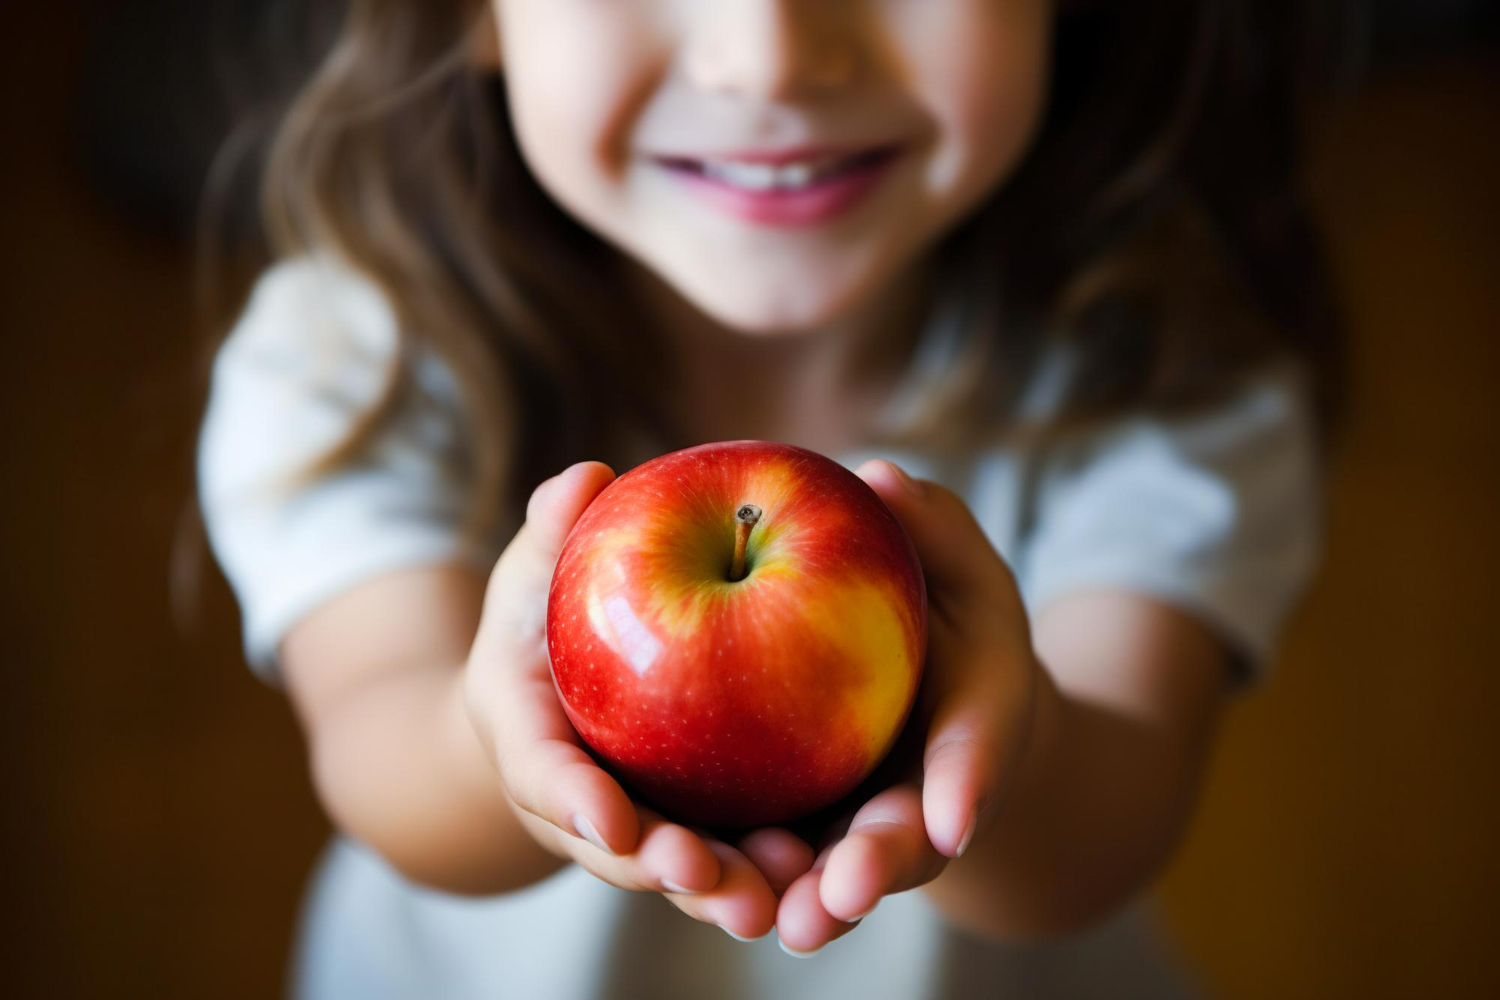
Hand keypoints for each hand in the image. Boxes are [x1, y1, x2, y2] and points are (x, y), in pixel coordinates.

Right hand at [463, 462, 813, 939]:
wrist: (550, 676)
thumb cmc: (539, 612)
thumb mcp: (536, 566)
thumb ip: (555, 528)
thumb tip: (585, 478)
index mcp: (527, 739)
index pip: (541, 774)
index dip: (569, 799)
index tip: (607, 816)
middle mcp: (577, 800)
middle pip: (617, 848)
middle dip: (663, 867)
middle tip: (711, 875)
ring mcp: (636, 819)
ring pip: (678, 866)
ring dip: (723, 887)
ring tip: (777, 899)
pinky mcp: (689, 818)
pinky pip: (726, 846)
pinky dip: (762, 865)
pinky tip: (818, 868)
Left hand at [774, 459, 1039, 954]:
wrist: (922, 679)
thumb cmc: (945, 606)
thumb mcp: (956, 561)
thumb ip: (932, 523)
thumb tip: (880, 476)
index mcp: (978, 720)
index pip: (977, 749)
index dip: (967, 782)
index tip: (953, 818)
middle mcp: (927, 789)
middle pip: (905, 837)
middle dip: (874, 867)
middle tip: (840, 891)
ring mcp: (867, 818)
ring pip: (843, 868)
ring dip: (812, 898)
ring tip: (777, 919)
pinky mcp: (810, 826)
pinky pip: (783, 854)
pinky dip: (754, 875)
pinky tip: (701, 883)